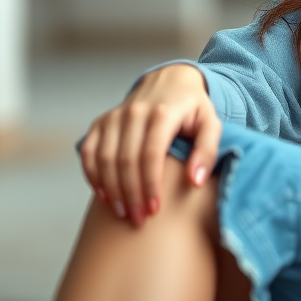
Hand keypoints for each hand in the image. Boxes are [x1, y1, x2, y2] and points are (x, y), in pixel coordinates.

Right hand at [79, 64, 220, 226]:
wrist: (170, 81)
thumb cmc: (193, 109)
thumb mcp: (211, 125)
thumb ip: (207, 152)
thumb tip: (195, 182)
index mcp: (163, 113)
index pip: (151, 154)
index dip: (150, 185)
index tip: (155, 210)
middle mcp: (135, 112)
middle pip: (126, 160)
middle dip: (131, 194)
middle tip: (139, 219)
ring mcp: (115, 116)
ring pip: (105, 159)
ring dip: (111, 190)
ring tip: (123, 213)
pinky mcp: (101, 122)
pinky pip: (90, 152)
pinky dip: (93, 175)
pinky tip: (104, 195)